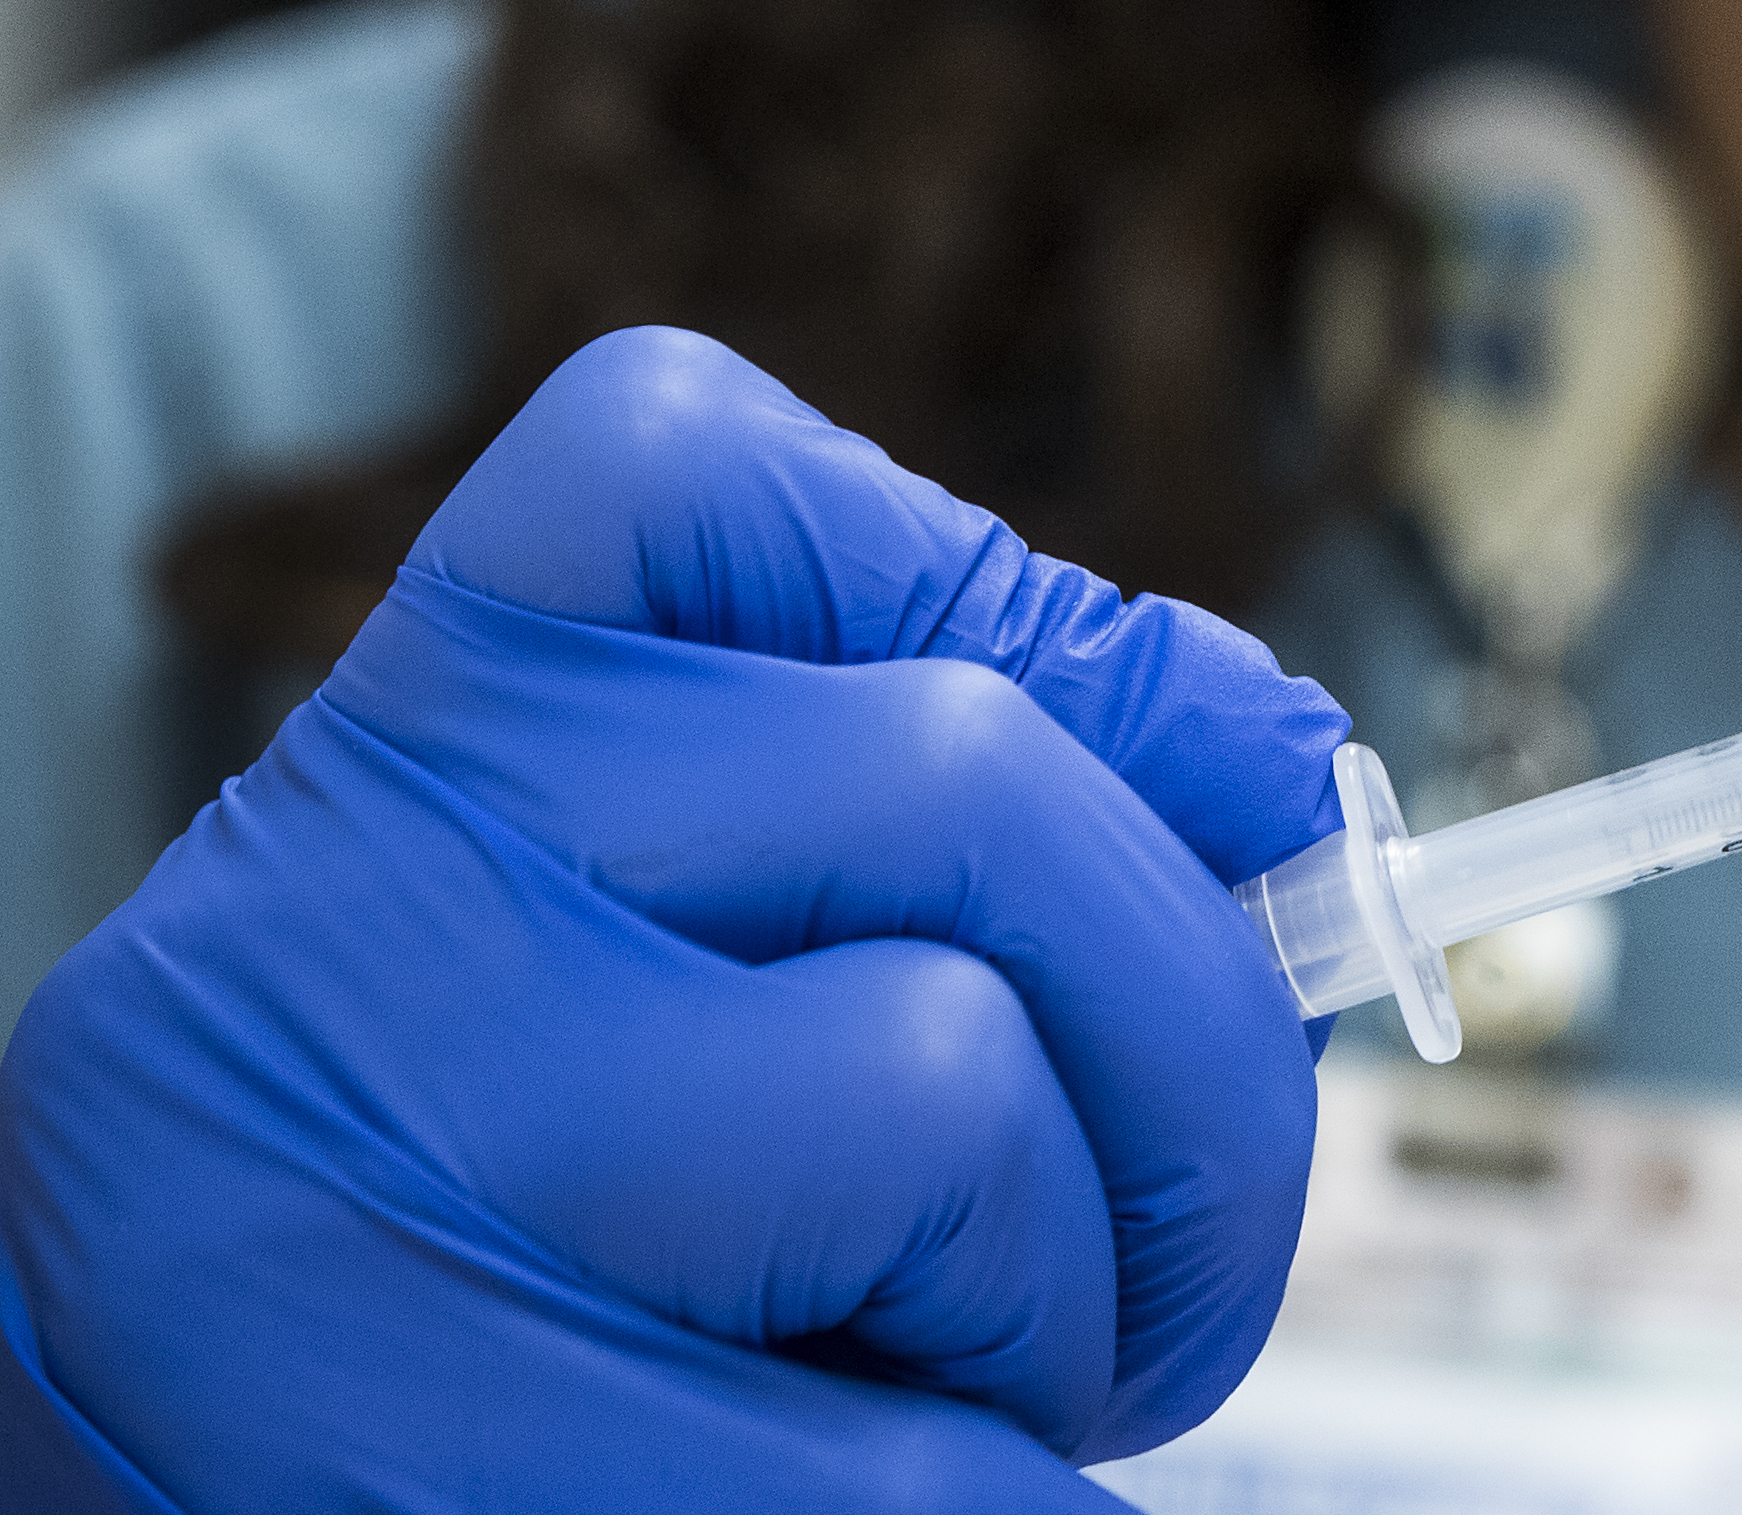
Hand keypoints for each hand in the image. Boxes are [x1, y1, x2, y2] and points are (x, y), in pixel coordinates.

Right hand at [1, 327, 1346, 1508]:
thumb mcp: (628, 959)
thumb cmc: (487, 1261)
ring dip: (1089, 1273)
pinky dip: (1017, 1487)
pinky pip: (899, 1461)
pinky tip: (981, 1492)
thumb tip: (1274, 764)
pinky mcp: (444, 1472)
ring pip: (950, 1078)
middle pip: (956, 771)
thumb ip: (914, 813)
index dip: (1010, 600)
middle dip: (1195, 1010)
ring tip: (1003, 1372)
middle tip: (1191, 1212)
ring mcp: (368, 1189)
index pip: (675, 458)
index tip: (1195, 773)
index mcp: (385, 753)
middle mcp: (338, 917)